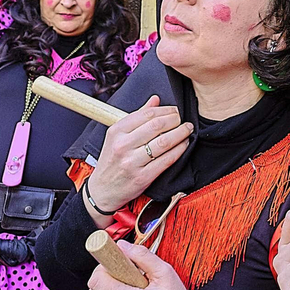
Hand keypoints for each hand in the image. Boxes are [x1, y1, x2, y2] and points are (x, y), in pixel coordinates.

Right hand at [84, 96, 192, 216]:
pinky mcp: (142, 177)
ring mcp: (132, 162)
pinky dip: (179, 150)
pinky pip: (166, 160)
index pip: (147, 114)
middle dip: (175, 120)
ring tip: (187, 130)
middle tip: (183, 120)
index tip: (175, 110)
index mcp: (116, 131)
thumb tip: (155, 100)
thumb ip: (137, 116)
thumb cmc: (112, 161)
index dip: (165, 110)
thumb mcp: (117, 136)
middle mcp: (123, 145)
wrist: (103, 190)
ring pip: (164, 142)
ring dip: (181, 134)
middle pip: (157, 126)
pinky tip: (184, 145)